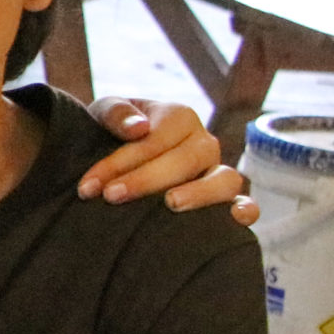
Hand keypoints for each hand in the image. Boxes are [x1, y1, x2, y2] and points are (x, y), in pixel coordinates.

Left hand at [79, 99, 257, 224]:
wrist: (114, 150)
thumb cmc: (111, 133)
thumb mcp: (103, 113)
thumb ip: (116, 113)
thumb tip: (139, 128)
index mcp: (179, 116)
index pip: (152, 140)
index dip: (118, 163)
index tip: (88, 187)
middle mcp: (203, 142)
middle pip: (184, 160)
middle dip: (145, 180)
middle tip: (112, 197)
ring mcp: (217, 170)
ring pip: (223, 179)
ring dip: (199, 193)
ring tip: (171, 204)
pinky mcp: (225, 197)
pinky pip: (244, 201)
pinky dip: (246, 209)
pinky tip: (236, 220)